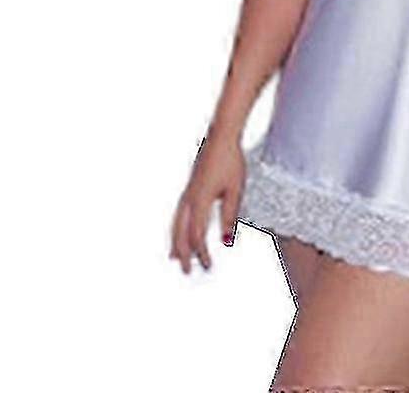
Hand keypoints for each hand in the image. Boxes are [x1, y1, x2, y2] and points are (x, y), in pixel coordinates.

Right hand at [169, 131, 244, 273]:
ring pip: (176, 224)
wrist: (221, 136)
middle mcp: (189, 198)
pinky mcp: (189, 187)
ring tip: (173, 258)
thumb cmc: (230, 160)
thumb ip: (230, 215)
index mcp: (200, 200)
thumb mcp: (235, 190)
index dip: (201, 254)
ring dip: (175, 243)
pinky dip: (176, 228)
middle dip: (183, 254)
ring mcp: (187, 192)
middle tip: (187, 272)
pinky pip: (178, 213)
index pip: (197, 235)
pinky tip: (180, 231)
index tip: (208, 266)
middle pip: (181, 233)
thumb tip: (226, 241)